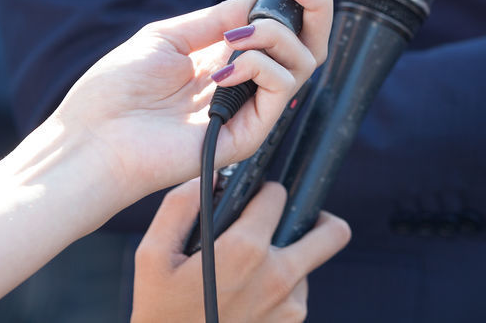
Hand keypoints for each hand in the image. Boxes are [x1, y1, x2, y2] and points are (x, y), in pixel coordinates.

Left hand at [51, 0, 336, 203]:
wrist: (92, 140)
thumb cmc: (116, 92)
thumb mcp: (168, 37)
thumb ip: (217, 18)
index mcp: (227, 60)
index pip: (283, 30)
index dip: (306, 2)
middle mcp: (246, 83)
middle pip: (309, 45)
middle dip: (316, 6)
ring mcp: (250, 109)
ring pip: (304, 62)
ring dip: (275, 34)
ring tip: (236, 38)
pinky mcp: (249, 134)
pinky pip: (282, 89)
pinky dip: (261, 66)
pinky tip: (224, 70)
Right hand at [132, 180, 350, 322]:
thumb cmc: (159, 312)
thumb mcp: (152, 255)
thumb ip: (180, 205)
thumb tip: (209, 175)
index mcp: (246, 250)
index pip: (278, 196)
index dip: (263, 193)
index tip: (251, 201)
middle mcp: (279, 277)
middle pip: (333, 233)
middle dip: (317, 218)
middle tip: (292, 221)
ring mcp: (290, 306)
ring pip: (307, 265)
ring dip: (286, 260)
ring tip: (246, 273)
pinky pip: (296, 295)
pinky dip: (279, 289)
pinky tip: (247, 297)